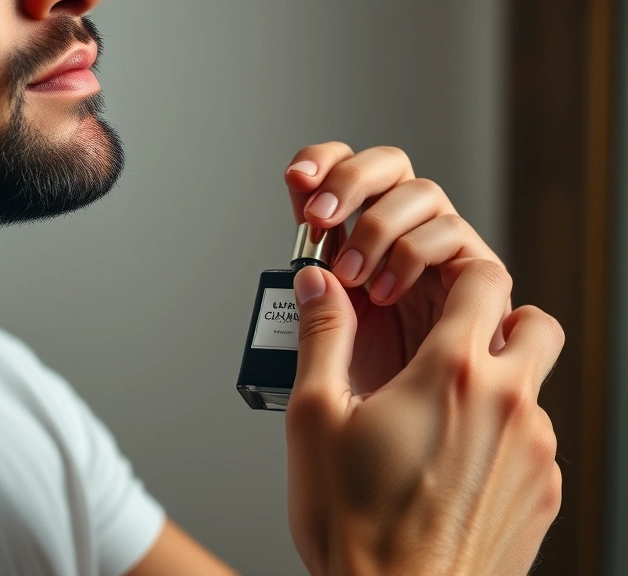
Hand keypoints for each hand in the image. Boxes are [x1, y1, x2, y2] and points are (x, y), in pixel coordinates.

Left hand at [285, 143, 506, 392]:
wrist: (400, 446)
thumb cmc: (363, 401)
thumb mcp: (323, 348)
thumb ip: (314, 301)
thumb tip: (304, 263)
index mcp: (352, 244)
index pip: (342, 175)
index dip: (324, 163)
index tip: (297, 178)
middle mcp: (398, 239)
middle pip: (390, 167)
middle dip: (352, 182)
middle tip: (321, 219)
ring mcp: (438, 254)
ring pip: (422, 194)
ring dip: (380, 227)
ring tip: (352, 276)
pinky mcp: (475, 275)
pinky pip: (454, 235)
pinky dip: (415, 253)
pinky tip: (386, 291)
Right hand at [286, 260, 562, 575]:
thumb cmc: (356, 524)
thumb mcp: (316, 417)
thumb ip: (321, 337)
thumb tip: (319, 286)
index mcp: (452, 374)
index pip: (484, 281)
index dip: (455, 273)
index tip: (428, 287)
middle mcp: (509, 405)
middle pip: (536, 324)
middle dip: (499, 319)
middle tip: (450, 341)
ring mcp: (535, 454)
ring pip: (533, 388)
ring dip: (494, 386)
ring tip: (432, 420)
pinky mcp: (543, 495)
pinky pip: (533, 443)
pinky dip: (500, 439)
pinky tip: (448, 466)